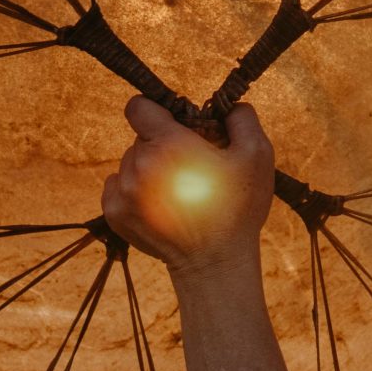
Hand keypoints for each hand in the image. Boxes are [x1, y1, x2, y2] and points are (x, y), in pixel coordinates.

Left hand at [100, 98, 275, 276]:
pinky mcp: (114, 213)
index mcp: (168, 144)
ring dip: (149, 170)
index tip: (174, 126)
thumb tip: (229, 107)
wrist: (214, 262)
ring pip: (130, 163)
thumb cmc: (238, 209)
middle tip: (190, 168)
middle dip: (162, 146)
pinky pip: (117, 186)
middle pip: (140, 138)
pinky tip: (161, 206)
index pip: (139, 107)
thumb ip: (241, 119)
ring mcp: (124, 190)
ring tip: (178, 192)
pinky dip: (135, 191)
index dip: (157, 112)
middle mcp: (139, 164)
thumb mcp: (257, 156)